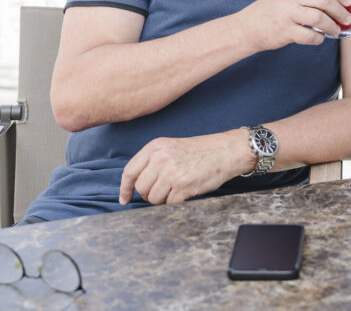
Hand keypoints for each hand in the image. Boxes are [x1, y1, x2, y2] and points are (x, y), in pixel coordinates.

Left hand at [119, 131, 251, 205]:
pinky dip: (175, 202)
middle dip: (150, 194)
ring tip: (177, 188)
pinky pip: (168, 204)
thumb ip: (153, 161)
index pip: (130, 171)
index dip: (125, 188)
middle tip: (164, 190)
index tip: (124, 199)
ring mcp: (171, 172)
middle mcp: (161, 158)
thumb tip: (137, 185)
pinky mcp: (183, 186)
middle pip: (141, 188)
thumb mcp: (172, 147)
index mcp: (155, 147)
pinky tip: (185, 192)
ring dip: (163, 199)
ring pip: (153, 198)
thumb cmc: (200, 151)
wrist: (226, 151)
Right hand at [238, 0, 350, 50]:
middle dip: (341, 11)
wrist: (247, 27)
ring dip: (332, 26)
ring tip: (336, 31)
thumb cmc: (272, 10)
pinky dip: (319, 38)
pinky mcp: (285, 30)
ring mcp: (287, 13)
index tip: (347, 1)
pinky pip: (310, 35)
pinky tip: (319, 38)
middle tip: (347, 19)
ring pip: (320, 17)